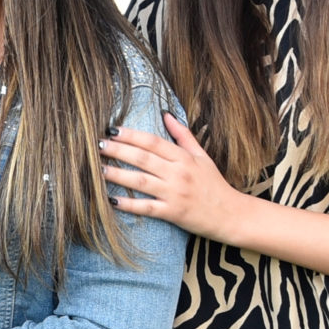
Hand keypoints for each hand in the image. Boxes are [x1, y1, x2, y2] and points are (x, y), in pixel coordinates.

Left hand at [100, 116, 250, 242]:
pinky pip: (147, 208)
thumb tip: (165, 113)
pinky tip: (112, 200)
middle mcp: (179, 173)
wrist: (230, 214)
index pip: (153, 142)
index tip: (112, 130)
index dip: (131, 135)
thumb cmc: (214, 184)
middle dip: (118, 150)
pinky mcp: (173, 213)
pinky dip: (129, 204)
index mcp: (184, 158)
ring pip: (142, 181)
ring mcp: (175, 193)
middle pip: (143, 158)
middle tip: (98, 145)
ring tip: (99, 169)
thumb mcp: (202, 156)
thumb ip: (183, 135)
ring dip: (118, 175)